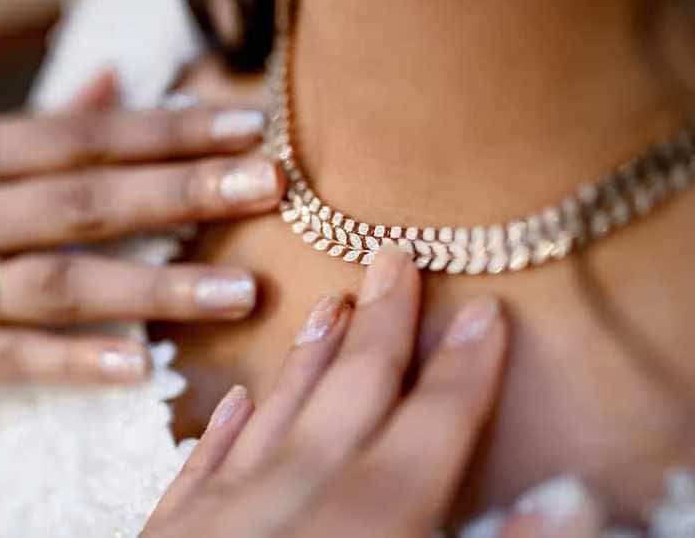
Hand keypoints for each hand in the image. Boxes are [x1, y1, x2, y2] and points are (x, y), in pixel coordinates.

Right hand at [0, 71, 282, 413]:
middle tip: (267, 185)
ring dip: (156, 288)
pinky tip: (142, 365)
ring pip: (59, 285)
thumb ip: (37, 125)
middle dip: (182, 192)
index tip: (245, 126)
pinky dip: (76, 362)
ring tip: (241, 291)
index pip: (81, 136)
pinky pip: (11, 360)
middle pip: (83, 201)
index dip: (168, 130)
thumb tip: (120, 78)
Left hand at [144, 246, 598, 536]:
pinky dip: (219, 430)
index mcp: (367, 521)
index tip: (483, 309)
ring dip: (305, 358)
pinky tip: (229, 399)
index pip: (431, 427)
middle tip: (393, 254)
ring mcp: (219, 516)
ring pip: (273, 414)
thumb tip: (569, 503)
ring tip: (329, 303)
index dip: (463, 369)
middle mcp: (291, 501)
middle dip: (383, 326)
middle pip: (351, 397)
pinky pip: (197, 469)